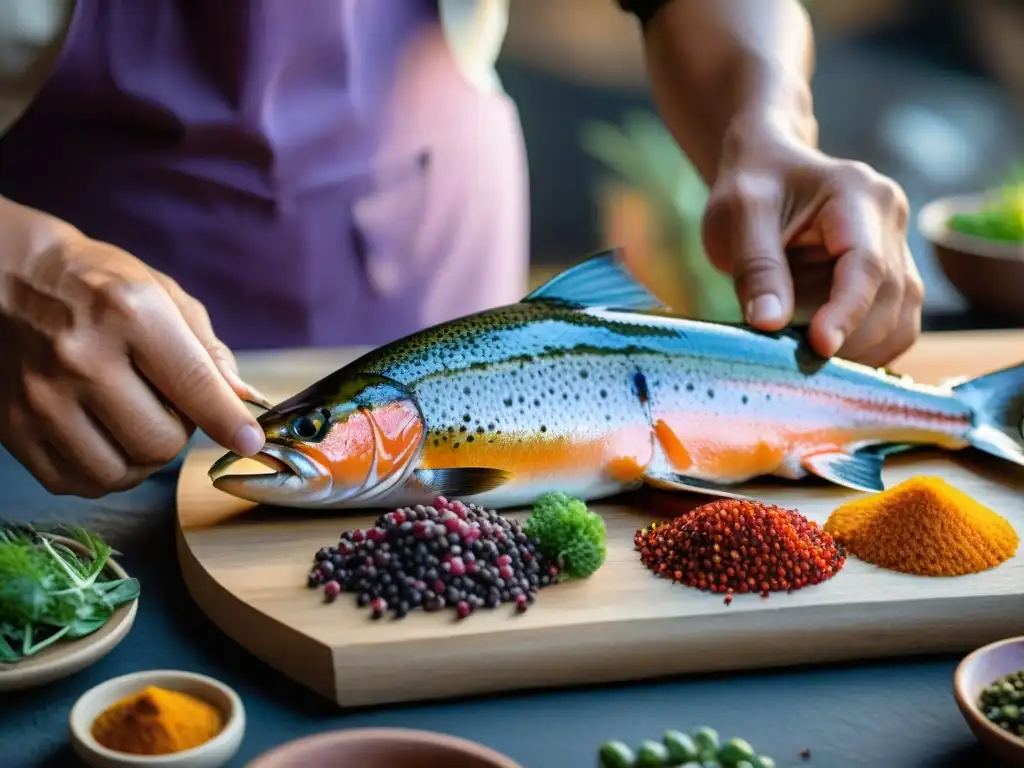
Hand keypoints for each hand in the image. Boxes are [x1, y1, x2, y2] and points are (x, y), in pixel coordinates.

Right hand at [0, 198, 266, 496]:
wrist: (6, 276)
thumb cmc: (97, 284)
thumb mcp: (161, 294)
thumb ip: (206, 350)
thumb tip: (242, 402)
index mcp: (128, 313)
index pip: (194, 386)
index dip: (229, 422)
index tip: (249, 441)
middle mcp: (80, 358)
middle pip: (160, 443)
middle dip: (180, 434)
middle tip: (168, 407)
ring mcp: (40, 397)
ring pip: (119, 473)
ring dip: (141, 458)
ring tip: (135, 423)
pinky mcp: (11, 427)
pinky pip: (76, 482)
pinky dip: (102, 470)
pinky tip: (104, 438)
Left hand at [701, 113, 923, 366]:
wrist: (767, 168)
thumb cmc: (751, 184)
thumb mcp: (740, 214)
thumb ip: (756, 267)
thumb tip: (769, 323)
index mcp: (859, 195)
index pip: (867, 264)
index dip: (847, 312)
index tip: (819, 348)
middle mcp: (891, 222)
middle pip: (890, 298)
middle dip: (847, 338)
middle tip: (792, 363)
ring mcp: (896, 252)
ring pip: (900, 321)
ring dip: (858, 352)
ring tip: (804, 361)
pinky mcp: (888, 280)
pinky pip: (891, 328)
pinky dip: (862, 351)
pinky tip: (821, 357)